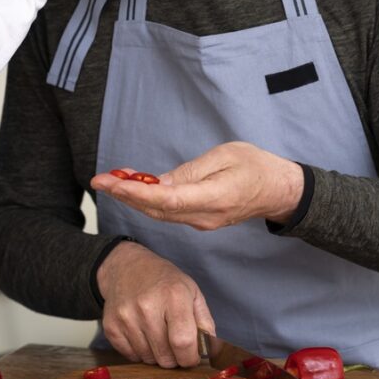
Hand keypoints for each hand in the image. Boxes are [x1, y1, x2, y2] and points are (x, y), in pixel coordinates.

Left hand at [90, 142, 303, 230]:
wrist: (279, 190)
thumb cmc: (256, 166)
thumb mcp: (225, 156)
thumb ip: (191, 172)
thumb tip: (159, 183)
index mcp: (213, 198)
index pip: (166, 200)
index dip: (135, 193)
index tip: (111, 182)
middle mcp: (204, 217)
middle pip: (157, 210)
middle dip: (125, 195)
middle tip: (99, 180)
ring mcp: (202, 222)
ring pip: (160, 214)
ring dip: (133, 199)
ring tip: (110, 181)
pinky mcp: (200, 219)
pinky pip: (169, 212)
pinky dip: (148, 201)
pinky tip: (133, 188)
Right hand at [96, 240, 214, 367]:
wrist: (126, 267)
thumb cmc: (164, 281)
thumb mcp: (192, 292)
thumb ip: (205, 323)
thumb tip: (210, 352)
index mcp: (173, 295)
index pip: (184, 342)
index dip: (191, 357)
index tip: (191, 356)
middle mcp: (147, 306)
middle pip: (165, 357)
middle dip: (175, 358)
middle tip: (174, 344)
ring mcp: (126, 317)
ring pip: (148, 359)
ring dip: (156, 354)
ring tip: (157, 334)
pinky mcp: (111, 327)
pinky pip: (131, 356)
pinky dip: (139, 352)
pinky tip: (141, 333)